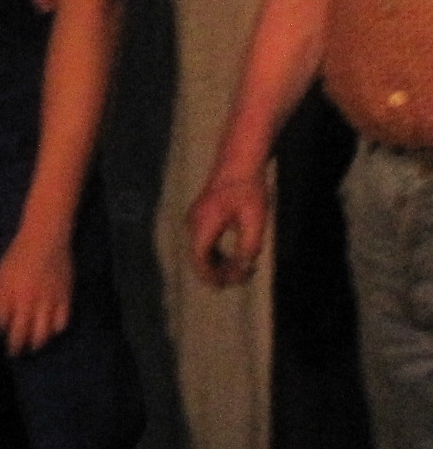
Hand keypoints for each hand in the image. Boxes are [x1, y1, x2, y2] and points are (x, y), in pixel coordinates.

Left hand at [0, 230, 72, 355]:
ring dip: (35, 344)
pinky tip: (49, 330)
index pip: (1, 327)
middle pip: (21, 336)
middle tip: (13, 353)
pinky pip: (61, 325)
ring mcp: (48, 302)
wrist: (44, 240)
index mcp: (7, 296)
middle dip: (15, 348)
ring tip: (31, 346)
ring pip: (42, 335)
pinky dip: (54, 331)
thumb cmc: (16, 259)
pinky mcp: (65, 299)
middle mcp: (27, 303)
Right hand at [187, 173, 267, 287]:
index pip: (200, 259)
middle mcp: (194, 224)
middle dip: (216, 272)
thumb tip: (243, 268)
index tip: (226, 287)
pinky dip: (214, 253)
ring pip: (199, 250)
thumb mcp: (255, 221)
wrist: (239, 162)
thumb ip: (248, 248)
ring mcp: (194, 219)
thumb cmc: (248, 190)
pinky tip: (230, 257)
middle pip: (198, 257)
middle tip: (238, 280)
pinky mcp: (200, 215)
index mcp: (204, 226)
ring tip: (238, 271)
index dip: (211, 276)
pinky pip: (202, 241)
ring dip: (216, 263)